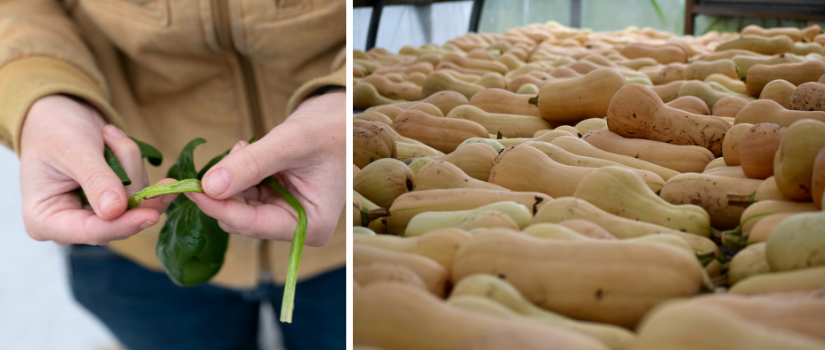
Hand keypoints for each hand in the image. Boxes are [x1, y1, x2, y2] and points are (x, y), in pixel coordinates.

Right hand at [19, 95, 175, 244]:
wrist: (60, 115)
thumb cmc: (54, 130)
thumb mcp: (72, 150)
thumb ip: (95, 181)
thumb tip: (115, 211)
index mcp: (45, 220)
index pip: (90, 232)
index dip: (122, 225)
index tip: (152, 215)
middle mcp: (71, 225)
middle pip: (119, 220)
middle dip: (129, 181)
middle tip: (123, 143)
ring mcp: (96, 215)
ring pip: (135, 203)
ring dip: (129, 164)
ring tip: (108, 135)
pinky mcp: (116, 204)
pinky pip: (141, 192)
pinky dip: (134, 164)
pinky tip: (117, 143)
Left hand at [187, 91, 345, 246]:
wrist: (340, 115)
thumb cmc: (329, 129)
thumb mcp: (290, 143)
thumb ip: (250, 165)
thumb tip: (209, 186)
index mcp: (312, 225)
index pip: (253, 224)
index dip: (219, 207)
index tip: (189, 187)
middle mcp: (299, 227)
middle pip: (242, 219)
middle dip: (226, 190)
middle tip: (229, 154)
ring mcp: (287, 214)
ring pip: (238, 207)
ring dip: (231, 179)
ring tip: (244, 148)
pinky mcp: (277, 201)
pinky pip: (244, 194)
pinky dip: (237, 174)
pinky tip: (246, 152)